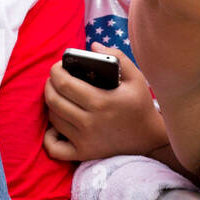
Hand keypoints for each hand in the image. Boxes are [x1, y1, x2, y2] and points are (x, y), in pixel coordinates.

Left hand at [44, 45, 164, 162]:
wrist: (150, 139)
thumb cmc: (140, 105)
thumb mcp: (136, 77)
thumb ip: (116, 56)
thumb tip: (92, 46)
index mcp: (101, 101)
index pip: (64, 84)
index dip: (56, 71)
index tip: (58, 66)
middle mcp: (90, 123)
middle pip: (54, 101)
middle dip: (49, 85)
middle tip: (55, 79)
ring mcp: (85, 141)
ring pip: (53, 119)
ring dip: (51, 105)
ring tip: (59, 96)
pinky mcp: (83, 154)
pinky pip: (54, 148)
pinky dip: (49, 137)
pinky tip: (57, 126)